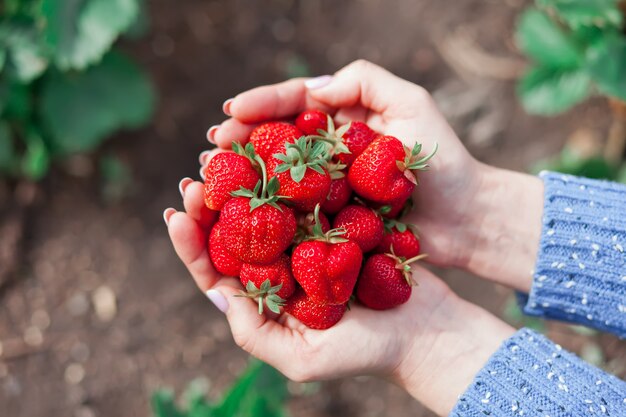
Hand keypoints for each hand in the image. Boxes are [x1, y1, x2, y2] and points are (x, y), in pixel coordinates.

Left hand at [166, 185, 513, 415]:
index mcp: (266, 298)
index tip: (176, 214)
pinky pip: (310, 196)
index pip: (215, 270)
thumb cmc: (369, 353)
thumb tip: (218, 292)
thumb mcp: (304, 358)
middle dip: (211, 202)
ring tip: (228, 151)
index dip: (190, 243)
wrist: (428, 331)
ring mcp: (310, 243)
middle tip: (197, 172)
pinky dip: (293, 174)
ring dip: (247, 180)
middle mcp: (282, 268)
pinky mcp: (340, 225)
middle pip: (235, 232)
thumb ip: (256, 334)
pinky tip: (281, 150)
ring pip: (269, 208)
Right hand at [208, 60, 543, 291]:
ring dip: (243, 170)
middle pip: (278, 136)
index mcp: (345, 116)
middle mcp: (331, 147)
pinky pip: (292, 208)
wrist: (465, 219)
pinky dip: (264, 207)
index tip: (233, 110)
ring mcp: (328, 184)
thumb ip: (364, 82)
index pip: (296, 102)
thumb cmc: (443, 162)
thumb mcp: (412, 104)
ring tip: (212, 171)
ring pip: (278, 172)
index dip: (262, 103)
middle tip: (213, 145)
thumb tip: (313, 89)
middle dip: (242, 137)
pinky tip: (239, 207)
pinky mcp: (330, 217)